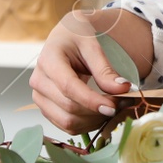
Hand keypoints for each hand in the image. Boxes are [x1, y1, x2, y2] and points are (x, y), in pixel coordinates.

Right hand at [29, 7, 151, 134]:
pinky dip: (87, 124)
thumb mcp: (93, 45)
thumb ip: (105, 69)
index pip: (68, 87)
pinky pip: (67, 125)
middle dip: (98, 111)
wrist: (65, 38)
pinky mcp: (46, 108)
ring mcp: (40, 97)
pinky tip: (101, 113)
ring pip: (67, 121)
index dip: (91, 101)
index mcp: (48, 59)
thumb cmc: (77, 36)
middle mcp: (39, 80)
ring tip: (114, 108)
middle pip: (68, 107)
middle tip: (123, 103)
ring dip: (94, 120)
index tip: (113, 107)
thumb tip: (122, 89)